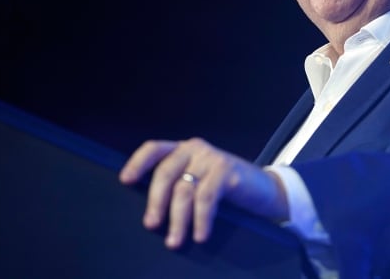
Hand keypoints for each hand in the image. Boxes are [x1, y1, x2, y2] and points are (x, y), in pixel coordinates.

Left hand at [119, 137, 287, 248]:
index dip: (138, 163)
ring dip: (178, 219)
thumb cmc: (225, 189)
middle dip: (156, 201)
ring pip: (184, 190)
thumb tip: (150, 212)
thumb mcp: (198, 180)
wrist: (264, 189)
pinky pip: (207, 198)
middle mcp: (195, 149)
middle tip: (151, 225)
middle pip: (165, 173)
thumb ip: (177, 185)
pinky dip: (201, 219)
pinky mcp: (228, 171)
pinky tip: (200, 234)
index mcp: (183, 149)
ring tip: (174, 241)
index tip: (125, 181)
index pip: (154, 149)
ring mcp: (212, 158)